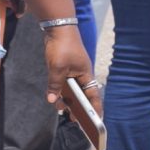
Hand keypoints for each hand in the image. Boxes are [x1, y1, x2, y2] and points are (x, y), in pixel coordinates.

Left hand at [44, 26, 100, 148]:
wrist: (57, 27)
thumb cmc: (62, 47)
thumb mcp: (57, 68)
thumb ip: (55, 85)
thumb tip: (53, 100)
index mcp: (86, 75)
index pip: (93, 96)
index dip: (95, 110)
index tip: (96, 123)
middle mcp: (82, 75)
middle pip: (82, 95)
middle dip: (78, 107)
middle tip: (72, 119)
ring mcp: (73, 71)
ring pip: (72, 90)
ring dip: (67, 99)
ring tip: (59, 107)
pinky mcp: (65, 68)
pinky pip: (64, 83)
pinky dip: (60, 91)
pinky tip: (55, 97)